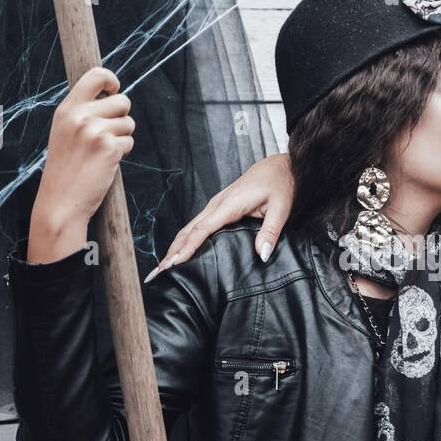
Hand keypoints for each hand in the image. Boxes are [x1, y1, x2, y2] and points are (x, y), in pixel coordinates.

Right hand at [27, 66, 133, 262]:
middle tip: (107, 135)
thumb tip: (112, 96)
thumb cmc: (66, 169)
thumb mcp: (65, 132)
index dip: (111, 79)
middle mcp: (80, 117)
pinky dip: (122, 152)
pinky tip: (105, 163)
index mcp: (67, 109)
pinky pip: (129, 141)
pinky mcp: (110, 148)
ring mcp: (95, 131)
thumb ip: (82, 112)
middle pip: (122, 101)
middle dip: (122, 117)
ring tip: (102, 152)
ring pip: (129, 123)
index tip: (114, 89)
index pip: (95, 75)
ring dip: (122, 137)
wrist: (61, 202)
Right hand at [145, 151, 293, 281]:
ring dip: (174, 246)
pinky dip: (184, 240)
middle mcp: (217, 204)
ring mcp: (215, 205)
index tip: (173, 264)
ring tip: (162, 267)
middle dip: (172, 251)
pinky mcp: (218, 208)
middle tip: (158, 273)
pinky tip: (179, 252)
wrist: (280, 167)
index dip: (187, 248)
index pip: (202, 229)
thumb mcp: (282, 208)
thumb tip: (262, 255)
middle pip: (188, 230)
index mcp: (230, 204)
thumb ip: (271, 232)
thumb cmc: (281, 185)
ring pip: (189, 228)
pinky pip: (196, 225)